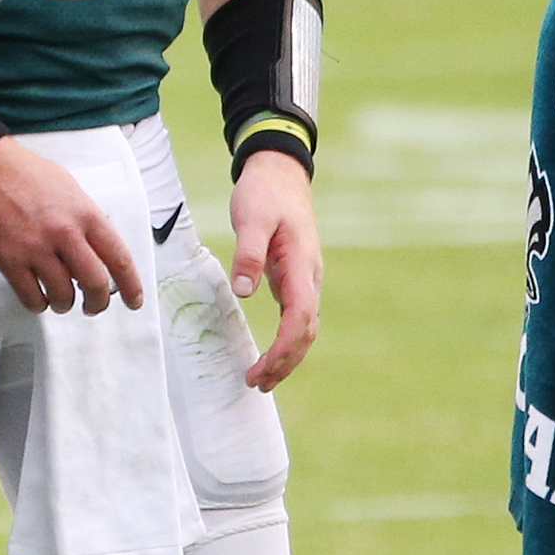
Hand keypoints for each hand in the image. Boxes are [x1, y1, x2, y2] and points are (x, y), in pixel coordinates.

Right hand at [0, 137, 144, 314]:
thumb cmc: (26, 173)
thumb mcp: (69, 187)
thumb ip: (86, 218)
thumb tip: (97, 248)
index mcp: (85, 213)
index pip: (119, 258)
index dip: (131, 286)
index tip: (134, 300)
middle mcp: (65, 233)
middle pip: (95, 284)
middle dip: (98, 303)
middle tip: (94, 307)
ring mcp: (36, 249)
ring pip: (63, 296)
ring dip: (65, 304)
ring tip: (62, 300)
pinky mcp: (10, 261)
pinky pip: (32, 298)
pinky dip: (39, 304)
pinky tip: (39, 296)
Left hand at [229, 150, 321, 390]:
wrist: (280, 171)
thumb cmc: (264, 193)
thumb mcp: (251, 217)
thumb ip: (249, 253)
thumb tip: (244, 293)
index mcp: (302, 263)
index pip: (300, 316)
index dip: (285, 347)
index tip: (262, 368)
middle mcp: (309, 276)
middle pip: (306, 330)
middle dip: (285, 361)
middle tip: (255, 383)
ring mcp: (305, 277)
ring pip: (304, 327)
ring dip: (287, 356)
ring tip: (260, 379)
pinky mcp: (295, 277)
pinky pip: (296, 316)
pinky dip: (286, 340)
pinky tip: (271, 354)